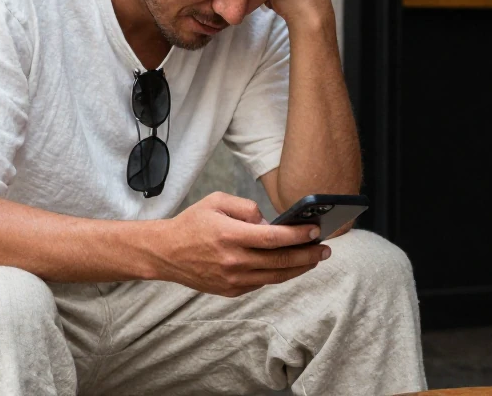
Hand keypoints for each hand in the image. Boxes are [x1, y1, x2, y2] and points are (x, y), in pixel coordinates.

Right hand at [154, 192, 330, 296]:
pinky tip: (289, 265)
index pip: (274, 237)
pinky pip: (262, 282)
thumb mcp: (216, 201)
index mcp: (230, 235)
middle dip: (308, 254)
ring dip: (299, 267)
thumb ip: (247, 208)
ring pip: (276, 276)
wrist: (166, 252)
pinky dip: (279, 274)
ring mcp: (233, 279)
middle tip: (325, 248)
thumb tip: (270, 223)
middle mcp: (233, 261)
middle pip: (281, 260)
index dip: (298, 235)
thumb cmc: (192, 223)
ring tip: (314, 258)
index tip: (316, 230)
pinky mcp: (231, 291)